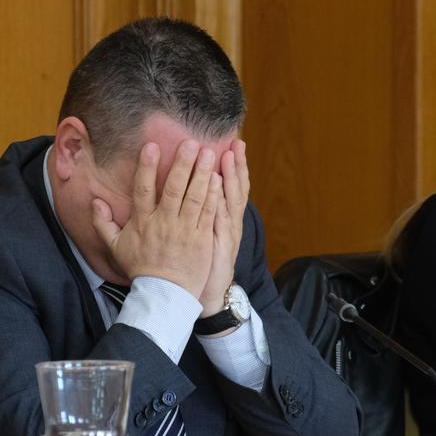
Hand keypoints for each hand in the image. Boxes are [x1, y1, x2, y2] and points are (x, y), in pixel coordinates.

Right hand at [92, 141, 221, 298]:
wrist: (164, 294)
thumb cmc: (141, 268)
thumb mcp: (116, 247)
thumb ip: (103, 223)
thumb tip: (95, 201)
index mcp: (143, 221)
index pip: (143, 189)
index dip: (147, 166)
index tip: (152, 146)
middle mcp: (164, 222)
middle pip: (174, 188)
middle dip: (183, 163)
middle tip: (191, 142)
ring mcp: (185, 230)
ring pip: (195, 197)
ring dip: (202, 173)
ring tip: (210, 153)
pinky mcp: (202, 238)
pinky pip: (208, 213)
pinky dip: (213, 195)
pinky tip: (219, 178)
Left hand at [199, 140, 250, 315]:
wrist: (208, 292)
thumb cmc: (202, 262)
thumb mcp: (204, 234)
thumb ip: (203, 211)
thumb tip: (198, 187)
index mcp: (225, 218)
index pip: (231, 186)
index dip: (235, 166)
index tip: (233, 144)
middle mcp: (230, 222)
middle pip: (236, 189)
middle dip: (237, 166)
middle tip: (236, 143)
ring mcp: (227, 233)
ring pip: (231, 201)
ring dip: (231, 178)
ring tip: (229, 158)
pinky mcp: (221, 246)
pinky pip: (221, 221)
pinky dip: (221, 204)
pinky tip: (219, 189)